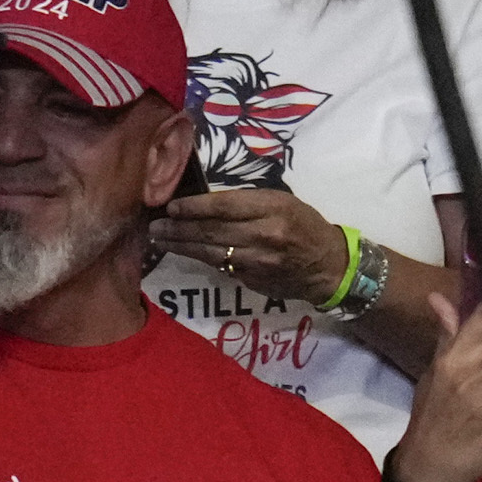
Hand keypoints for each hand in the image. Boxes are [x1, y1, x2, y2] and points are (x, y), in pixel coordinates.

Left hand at [148, 187, 350, 307]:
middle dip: (178, 228)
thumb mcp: (283, 202)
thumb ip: (248, 202)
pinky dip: (198, 258)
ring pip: (209, 252)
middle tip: (154, 225)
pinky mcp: (251, 279)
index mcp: (273, 208)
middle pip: (212, 230)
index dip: (194, 207)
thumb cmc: (304, 225)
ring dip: (180, 245)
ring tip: (159, 239)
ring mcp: (257, 260)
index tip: (172, 207)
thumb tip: (206, 203)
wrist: (327, 265)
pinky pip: (219, 266)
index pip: (225, 206)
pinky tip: (182, 252)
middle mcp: (264, 234)